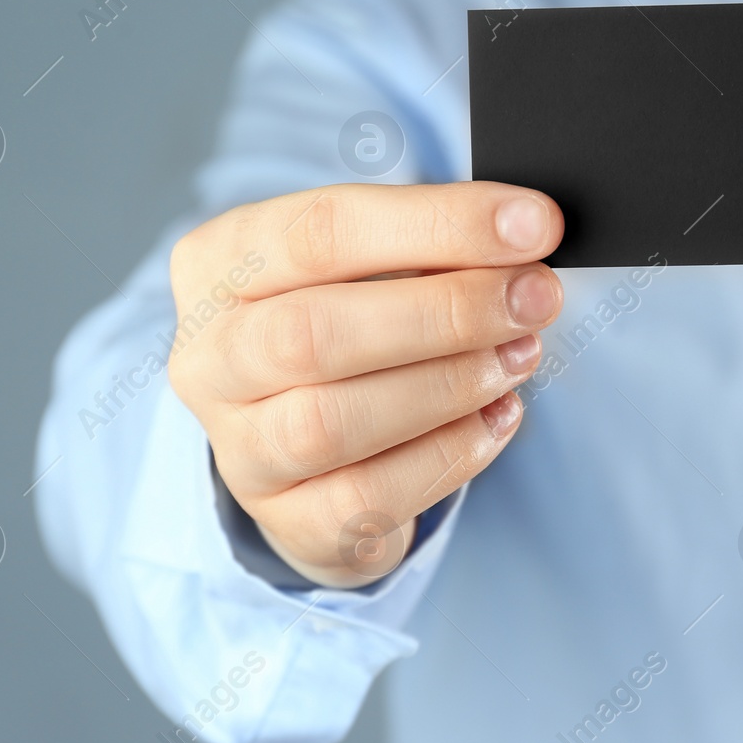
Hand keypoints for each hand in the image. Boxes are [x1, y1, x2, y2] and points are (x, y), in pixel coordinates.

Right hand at [166, 182, 563, 587]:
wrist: (306, 436)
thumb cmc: (349, 320)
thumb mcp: (372, 262)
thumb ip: (431, 245)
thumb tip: (524, 234)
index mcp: (221, 262)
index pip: (321, 230)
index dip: (438, 224)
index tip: (532, 225)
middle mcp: (209, 356)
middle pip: (312, 333)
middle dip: (445, 312)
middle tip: (533, 298)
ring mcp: (238, 448)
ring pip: (332, 423)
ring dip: (448, 385)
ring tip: (519, 356)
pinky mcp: (286, 518)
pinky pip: (368, 498)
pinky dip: (449, 455)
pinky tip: (497, 417)